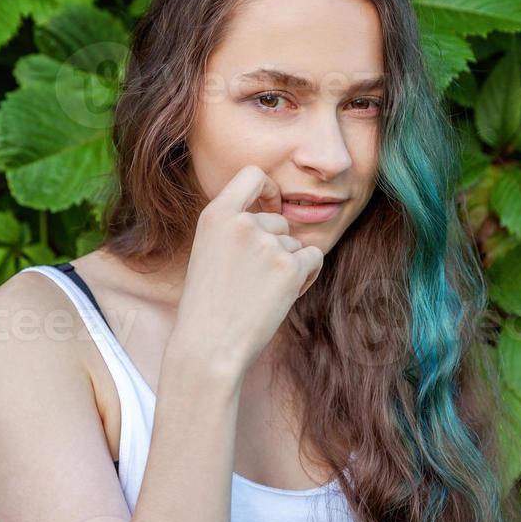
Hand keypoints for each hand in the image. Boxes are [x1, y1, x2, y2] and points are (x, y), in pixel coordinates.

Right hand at [172, 165, 323, 373]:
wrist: (209, 346)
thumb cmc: (207, 308)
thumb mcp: (209, 253)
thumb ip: (235, 230)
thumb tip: (277, 218)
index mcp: (215, 215)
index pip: (252, 175)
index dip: (268, 189)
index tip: (270, 205)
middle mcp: (242, 223)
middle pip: (278, 222)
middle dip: (276, 248)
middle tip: (255, 282)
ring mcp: (268, 243)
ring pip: (295, 244)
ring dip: (288, 266)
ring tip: (262, 295)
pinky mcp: (290, 267)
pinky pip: (313, 258)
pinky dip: (307, 275)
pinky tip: (285, 295)